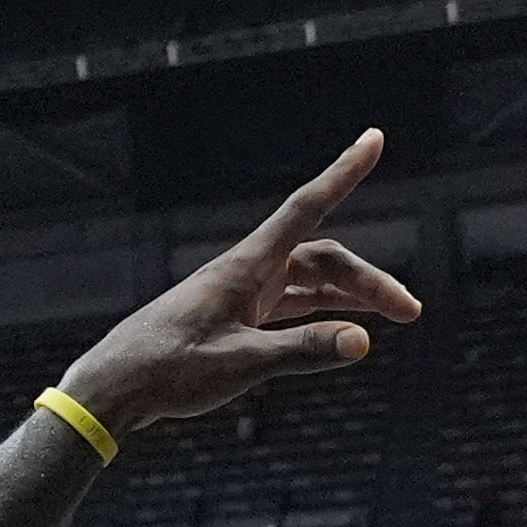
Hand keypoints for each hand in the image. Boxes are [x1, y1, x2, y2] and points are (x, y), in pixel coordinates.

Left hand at [54, 132, 420, 437]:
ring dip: (351, 298)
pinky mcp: (234, 317)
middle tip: (412, 312)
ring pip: (309, 284)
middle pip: (322, 260)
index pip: (307, 208)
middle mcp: (247, 272)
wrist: (115, 387)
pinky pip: (290, 306)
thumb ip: (303, 350)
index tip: (373, 139)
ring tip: (394, 318)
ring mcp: (241, 294)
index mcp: (246, 266)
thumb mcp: (243, 364)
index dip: (344, 174)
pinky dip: (321, 315)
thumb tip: (362, 341)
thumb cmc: (169, 370)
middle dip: (369, 281)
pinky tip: (343, 332)